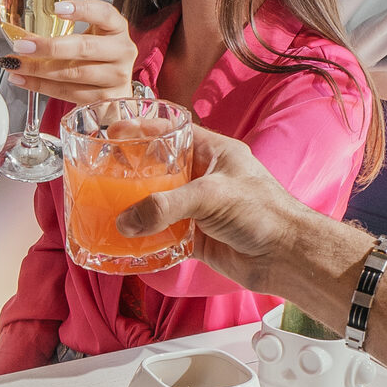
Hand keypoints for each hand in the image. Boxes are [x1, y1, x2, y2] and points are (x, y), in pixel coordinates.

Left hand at [6, 0, 136, 106]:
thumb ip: (54, 26)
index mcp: (116, 28)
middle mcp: (122, 51)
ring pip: (73, 73)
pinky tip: (23, 79)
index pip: (104, 13)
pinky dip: (41, 87)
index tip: (56, 8)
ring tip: (15, 63)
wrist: (113, 88)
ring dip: (39, 69)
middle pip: (84, 48)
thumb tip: (6, 18)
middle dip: (49, 47)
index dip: (82, 10)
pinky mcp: (105, 101)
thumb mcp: (84, 34)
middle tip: (21, 45)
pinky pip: (68, 93)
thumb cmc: (94, 56)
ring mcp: (116, 78)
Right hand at [114, 124, 345, 293]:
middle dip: (131, 169)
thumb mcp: (211, 197)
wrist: (286, 257)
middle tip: (101, 171)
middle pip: (159, 167)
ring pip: (158, 201)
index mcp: (212, 152)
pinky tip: (126, 237)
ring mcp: (199, 207)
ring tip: (105, 204)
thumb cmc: (263, 213)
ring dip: (135, 205)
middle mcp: (203, 176)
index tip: (114, 133)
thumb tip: (125, 222)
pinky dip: (145, 235)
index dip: (143, 130)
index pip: (172, 131)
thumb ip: (166, 206)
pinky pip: (163, 232)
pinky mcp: (196, 236)